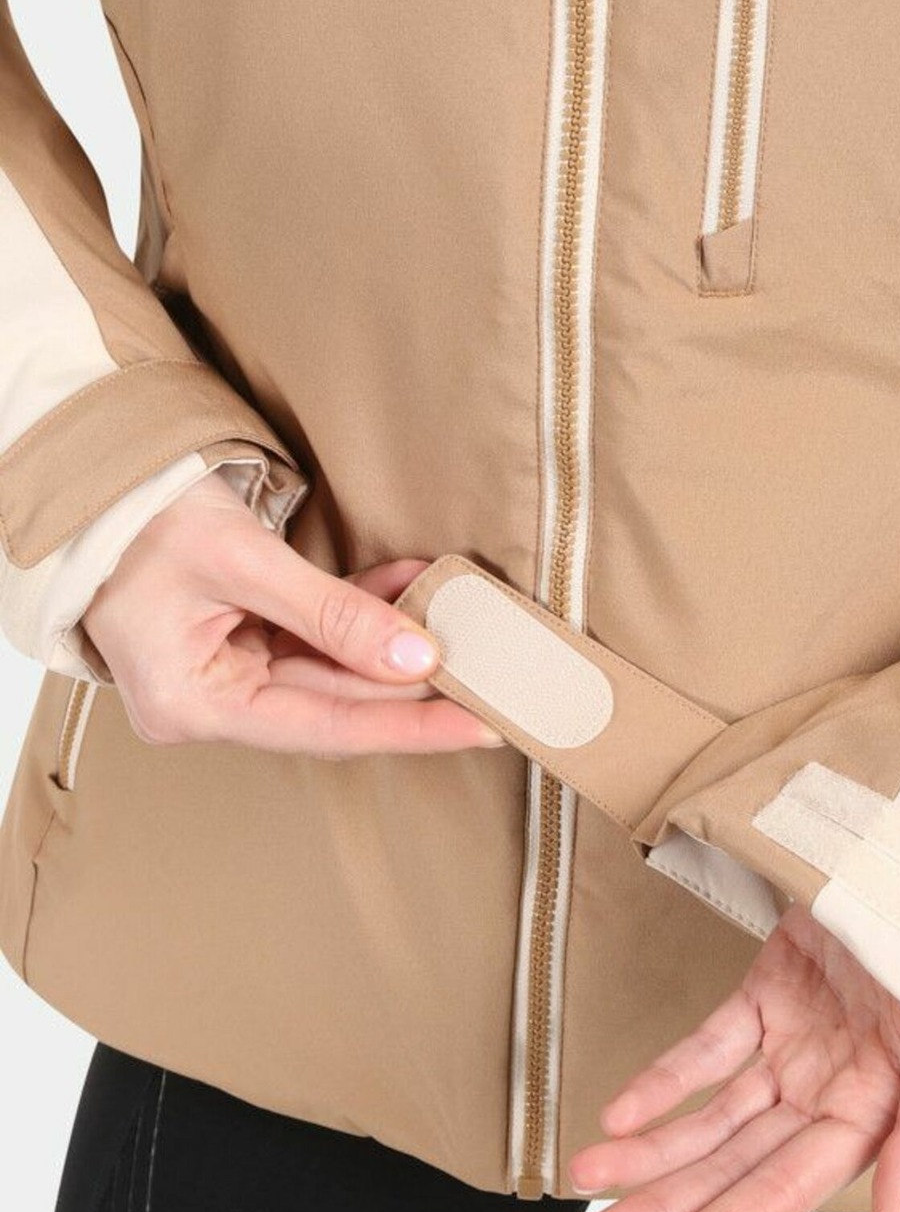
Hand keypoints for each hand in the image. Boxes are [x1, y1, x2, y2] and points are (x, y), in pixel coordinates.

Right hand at [83, 474, 498, 755]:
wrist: (94, 484)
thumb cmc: (138, 521)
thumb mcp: (241, 560)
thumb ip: (332, 613)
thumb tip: (418, 658)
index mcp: (193, 705)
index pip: (326, 727)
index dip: (410, 727)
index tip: (480, 726)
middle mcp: (210, 705)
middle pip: (336, 703)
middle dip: (415, 684)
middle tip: (493, 679)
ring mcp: (226, 676)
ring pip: (335, 670)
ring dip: (394, 639)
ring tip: (462, 621)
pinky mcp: (242, 645)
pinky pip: (318, 637)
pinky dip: (364, 611)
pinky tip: (412, 589)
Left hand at [564, 905, 899, 1211]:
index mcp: (871, 1121)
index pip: (779, 1193)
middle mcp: (826, 1097)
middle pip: (730, 1169)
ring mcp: (795, 1048)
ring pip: (708, 1118)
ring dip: (647, 1153)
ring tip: (583, 1184)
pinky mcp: (770, 996)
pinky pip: (707, 1049)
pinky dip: (663, 1081)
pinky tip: (617, 1118)